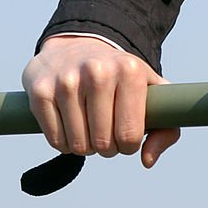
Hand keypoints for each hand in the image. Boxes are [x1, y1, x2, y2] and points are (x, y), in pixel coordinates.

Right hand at [21, 35, 179, 165]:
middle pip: (102, 144)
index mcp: (129, 70)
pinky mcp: (41, 92)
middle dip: (106, 146)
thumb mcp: (150, 91)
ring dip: (84, 145)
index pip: (130, 136)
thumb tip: (146, 161)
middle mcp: (98, 71)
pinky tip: (70, 122)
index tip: (124, 132)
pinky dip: (63, 142)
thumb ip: (165, 128)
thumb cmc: (119, 77)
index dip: (128, 144)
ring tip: (88, 125)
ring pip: (78, 146)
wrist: (76, 46)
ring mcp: (67, 80)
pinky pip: (55, 141)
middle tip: (104, 129)